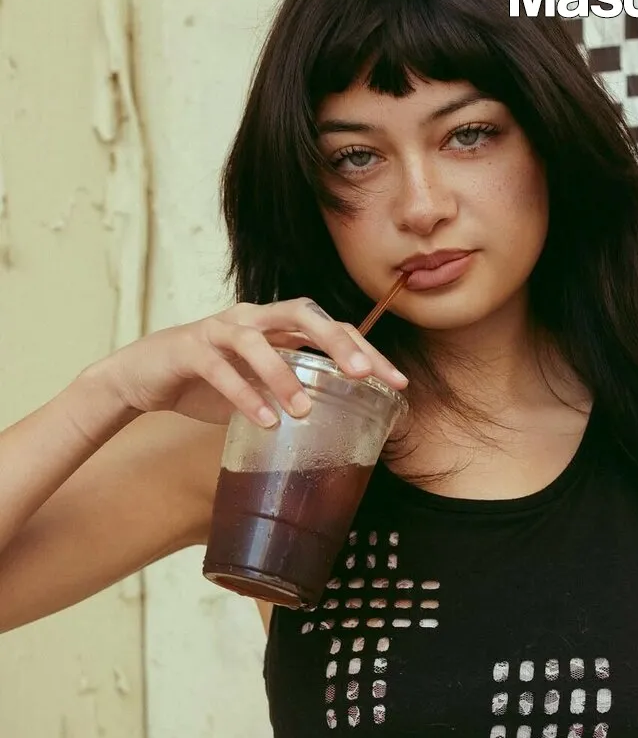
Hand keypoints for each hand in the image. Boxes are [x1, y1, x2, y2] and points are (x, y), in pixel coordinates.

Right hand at [97, 298, 407, 426]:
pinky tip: (264, 420)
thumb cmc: (207, 381)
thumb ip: (293, 393)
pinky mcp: (189, 348)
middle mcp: (252, 319)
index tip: (397, 382)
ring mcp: (219, 329)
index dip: (366, 350)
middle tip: (363, 375)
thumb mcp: (258, 387)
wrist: (141, 377)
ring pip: (258, 340)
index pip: (331, 328)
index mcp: (276, 326)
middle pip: (302, 314)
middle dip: (336, 341)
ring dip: (284, 375)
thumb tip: (342, 424)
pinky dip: (243, 393)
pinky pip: (220, 368)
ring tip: (304, 411)